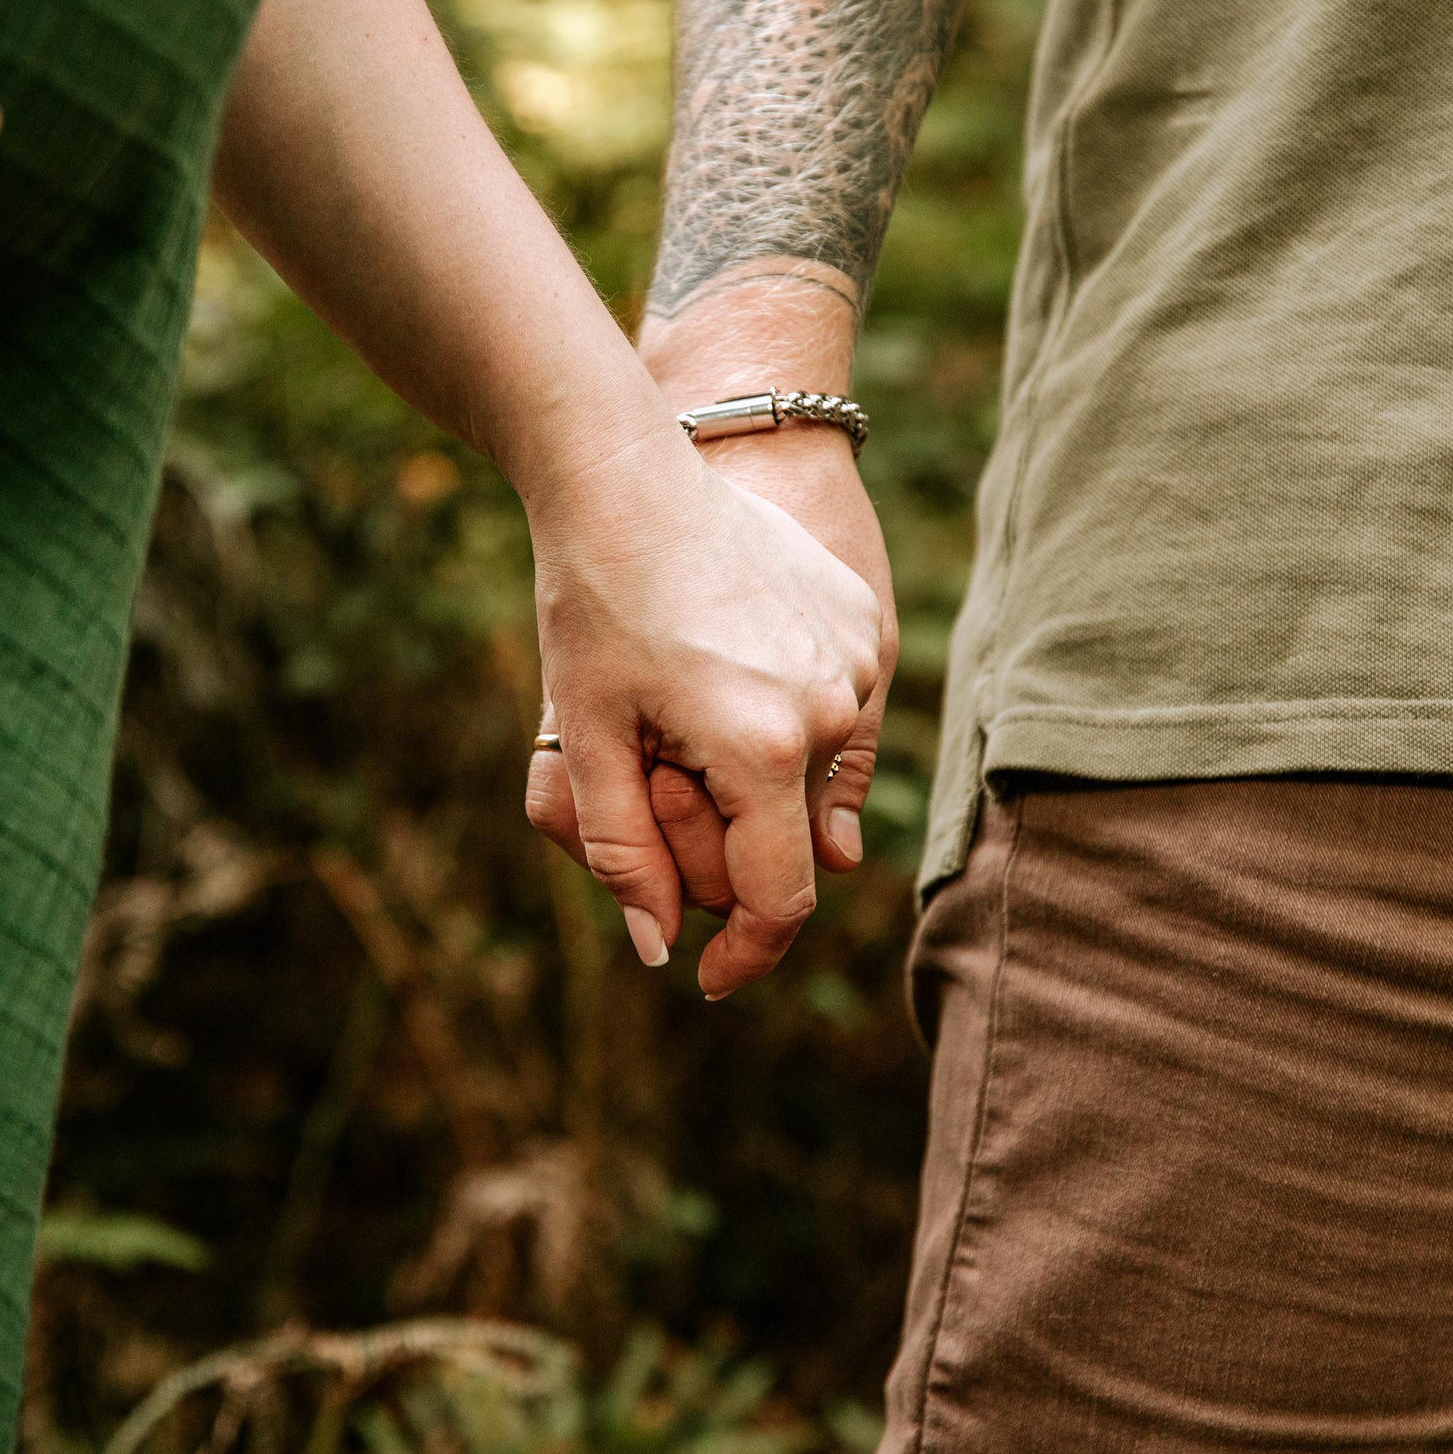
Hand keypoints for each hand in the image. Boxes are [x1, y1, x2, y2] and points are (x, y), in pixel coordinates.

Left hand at [523, 434, 884, 999]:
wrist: (626, 476)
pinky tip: (718, 654)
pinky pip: (830, 708)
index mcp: (765, 749)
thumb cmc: (593, 605)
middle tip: (652, 774)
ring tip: (679, 700)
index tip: (710, 977)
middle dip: (723, 837)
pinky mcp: (862, 622)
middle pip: (790, 833)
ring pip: (810, 771)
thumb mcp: (590, 737)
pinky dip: (779, 712)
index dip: (745, 952)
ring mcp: (856, 662)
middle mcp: (832, 710)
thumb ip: (623, 854)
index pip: (779, 899)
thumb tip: (658, 950)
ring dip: (753, 769)